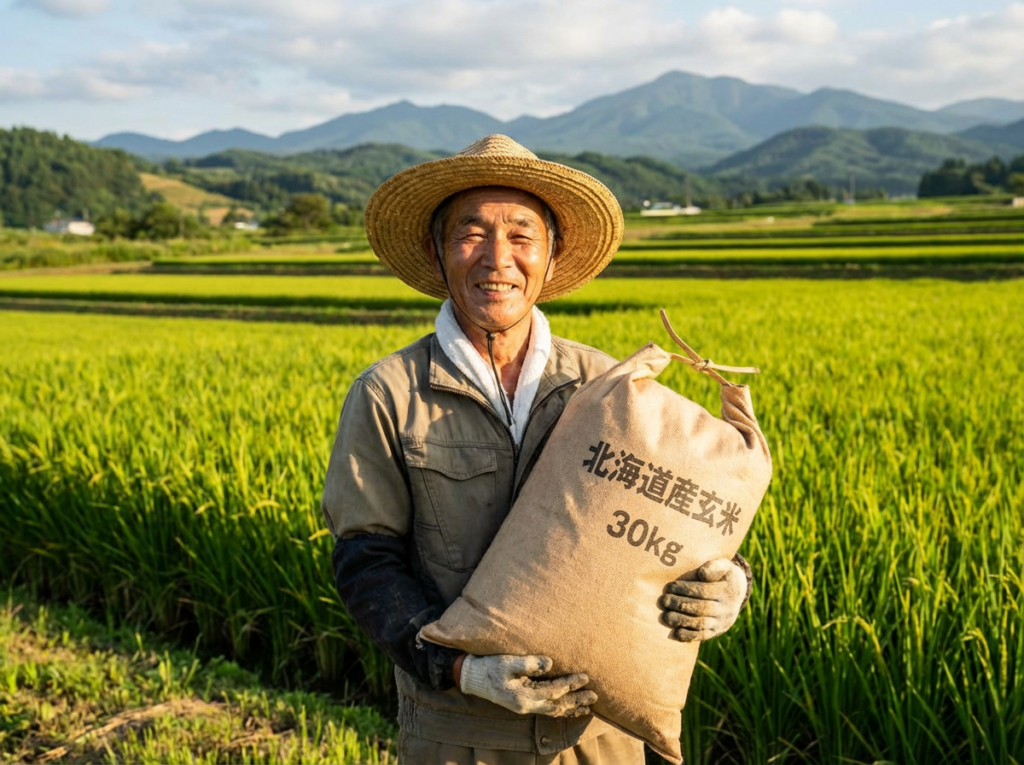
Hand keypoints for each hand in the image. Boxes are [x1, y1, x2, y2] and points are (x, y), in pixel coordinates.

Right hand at [458, 654, 596, 717]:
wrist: (472, 678)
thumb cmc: (489, 667)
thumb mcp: (507, 662)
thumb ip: (528, 663)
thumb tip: (549, 663)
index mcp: (523, 696)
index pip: (553, 690)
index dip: (570, 684)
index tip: (585, 677)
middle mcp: (527, 705)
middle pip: (557, 704)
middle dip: (577, 700)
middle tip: (595, 696)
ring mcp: (525, 706)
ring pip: (554, 710)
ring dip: (571, 707)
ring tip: (588, 706)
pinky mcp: (524, 703)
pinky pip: (547, 709)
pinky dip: (560, 709)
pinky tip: (569, 708)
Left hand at [659, 557, 746, 641]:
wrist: (737, 591)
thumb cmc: (722, 574)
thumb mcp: (723, 565)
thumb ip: (714, 566)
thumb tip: (702, 573)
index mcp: (727, 591)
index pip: (704, 591)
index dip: (686, 589)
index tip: (670, 586)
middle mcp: (727, 609)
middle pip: (701, 608)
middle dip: (680, 605)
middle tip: (663, 600)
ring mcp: (722, 622)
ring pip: (701, 624)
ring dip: (682, 620)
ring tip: (666, 616)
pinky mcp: (717, 631)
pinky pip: (703, 636)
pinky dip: (689, 636)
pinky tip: (676, 633)